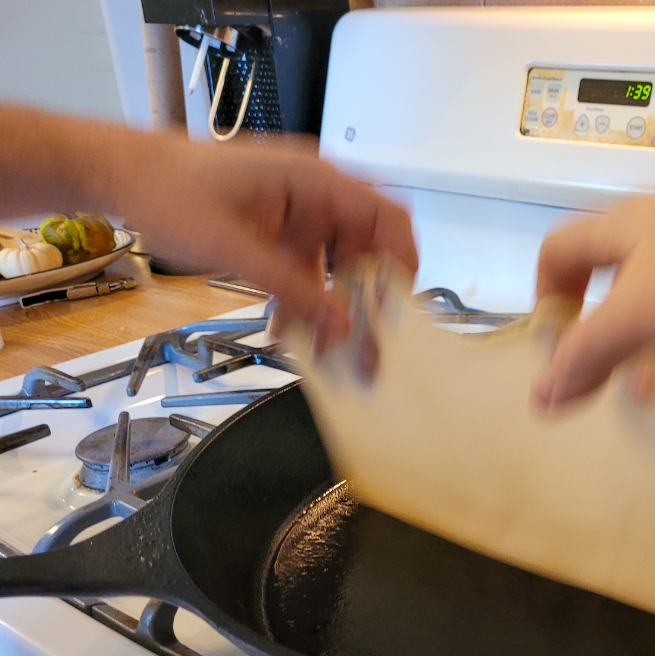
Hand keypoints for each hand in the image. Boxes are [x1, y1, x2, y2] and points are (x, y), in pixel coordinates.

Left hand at [110, 134, 416, 346]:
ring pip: (338, 269)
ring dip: (332, 310)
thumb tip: (342, 325)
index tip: (395, 312)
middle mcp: (316, 196)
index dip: (401, 266)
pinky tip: (288, 331)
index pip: (387, 219)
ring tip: (324, 351)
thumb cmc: (170, 191)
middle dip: (366, 301)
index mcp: (316, 181)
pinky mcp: (279, 234)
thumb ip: (293, 289)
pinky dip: (302, 303)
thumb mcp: (233, 248)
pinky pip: (306, 274)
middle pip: (367, 251)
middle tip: (363, 348)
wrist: (121, 175)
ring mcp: (299, 215)